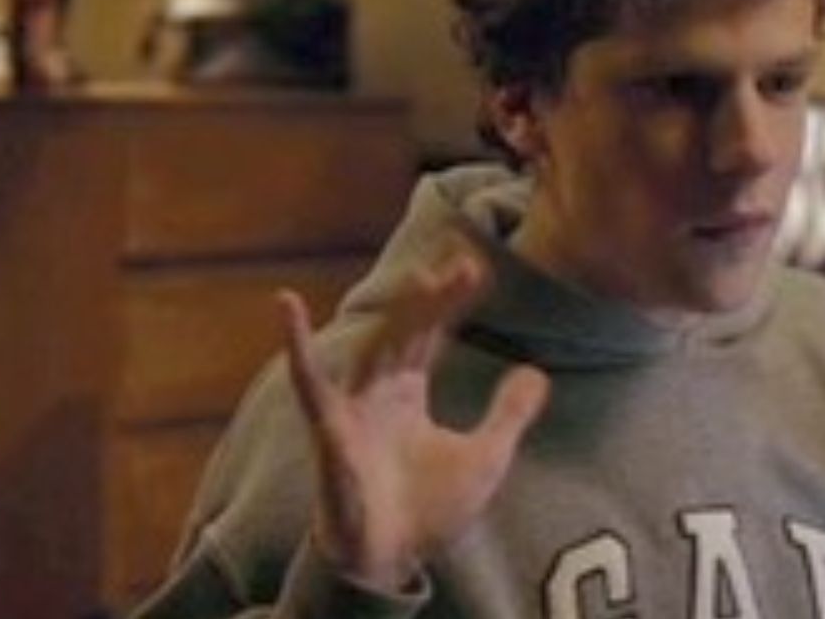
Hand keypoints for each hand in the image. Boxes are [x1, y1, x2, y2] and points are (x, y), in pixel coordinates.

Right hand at [278, 255, 550, 589]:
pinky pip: (308, 383)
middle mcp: (377, 390)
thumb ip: (507, 414)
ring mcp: (351, 406)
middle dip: (433, 298)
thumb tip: (538, 372)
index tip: (476, 267)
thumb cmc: (427, 512)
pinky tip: (286, 304)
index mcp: (406, 392)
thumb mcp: (484, 456)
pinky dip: (295, 345)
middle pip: (406, 330)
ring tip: (424, 280)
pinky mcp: (329, 429)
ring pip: (375, 346)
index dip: (450, 300)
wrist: (392, 560)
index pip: (429, 332)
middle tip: (464, 264)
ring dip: (399, 314)